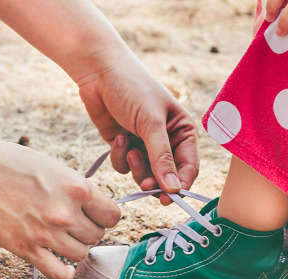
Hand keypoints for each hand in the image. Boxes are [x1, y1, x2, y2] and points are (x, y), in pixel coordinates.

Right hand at [0, 140, 120, 278]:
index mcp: (77, 188)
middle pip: (97, 235)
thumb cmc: (8, 162)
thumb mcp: (52, 166)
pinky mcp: (27, 250)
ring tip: (63, 236)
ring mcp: (47, 234)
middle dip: (89, 229)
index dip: (105, 215)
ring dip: (76, 247)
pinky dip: (65, 273)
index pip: (113, 215)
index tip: (96, 213)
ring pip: (82, 254)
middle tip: (74, 222)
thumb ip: (74, 187)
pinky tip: (61, 263)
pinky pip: (59, 274)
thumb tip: (90, 204)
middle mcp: (66, 213)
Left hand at [77, 53, 198, 205]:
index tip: (167, 199)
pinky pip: (124, 166)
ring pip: (144, 174)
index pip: (188, 167)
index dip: (179, 185)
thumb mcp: (150, 123)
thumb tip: (173, 189)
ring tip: (128, 149)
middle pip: (166, 176)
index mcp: (182, 131)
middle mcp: (166, 140)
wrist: (99, 71)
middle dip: (154, 179)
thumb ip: (162, 157)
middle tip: (144, 185)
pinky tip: (116, 137)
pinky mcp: (123, 145)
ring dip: (136, 167)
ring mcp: (144, 144)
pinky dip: (119, 156)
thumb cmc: (132, 88)